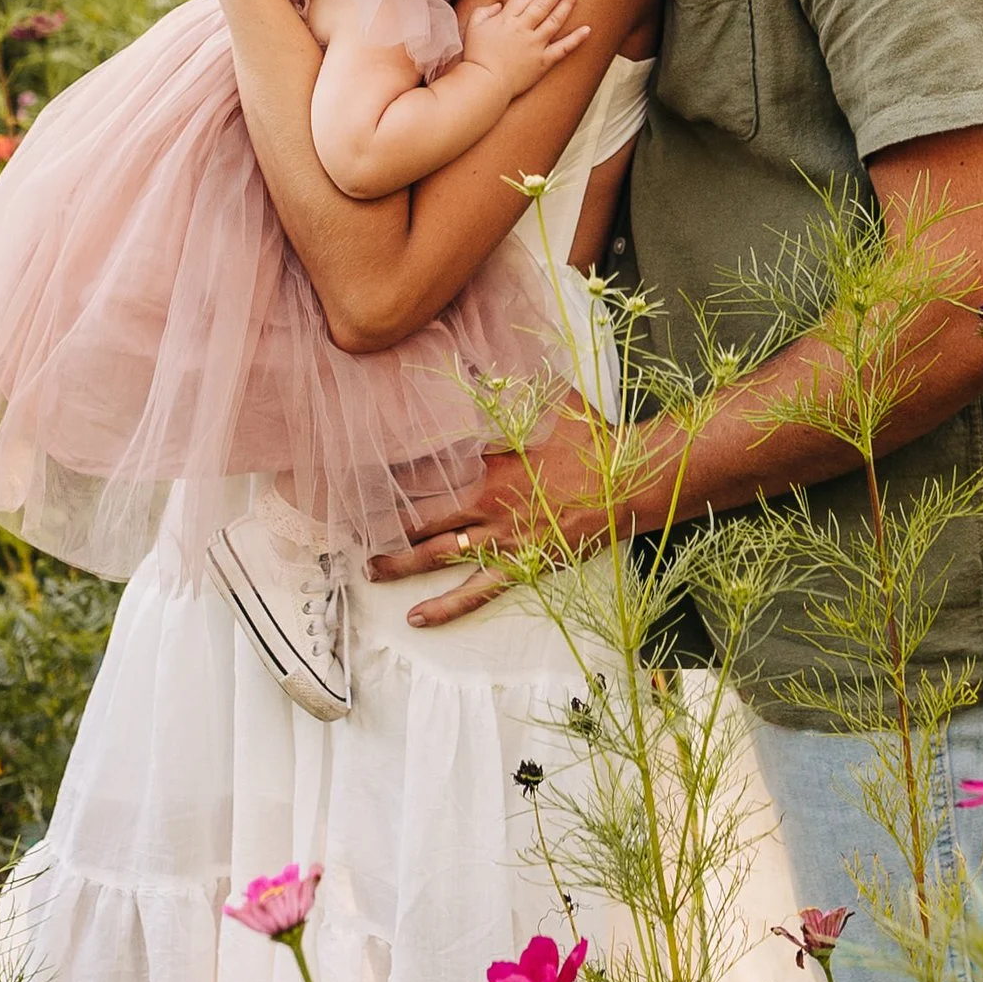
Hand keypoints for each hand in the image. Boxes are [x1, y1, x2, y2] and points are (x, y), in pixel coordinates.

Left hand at [370, 402, 634, 625]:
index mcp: (488, 462)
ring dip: (401, 563)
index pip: (427, 468)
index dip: (392, 474)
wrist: (629, 481)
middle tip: (353, 527)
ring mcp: (501, 538)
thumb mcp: (550, 401)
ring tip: (371, 568)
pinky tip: (417, 618)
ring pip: (437, 555)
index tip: (361, 475)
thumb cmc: (593, 441)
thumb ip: (513, 387)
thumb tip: (482, 363)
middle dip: (384, 522)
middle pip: (420, 515)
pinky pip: (475, 592)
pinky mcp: (521, 565)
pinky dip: (445, 607)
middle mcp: (486, 503)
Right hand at [458, 0, 586, 98]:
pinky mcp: (543, 62)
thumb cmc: (476, 56)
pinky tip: (587, 29)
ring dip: (567, 5)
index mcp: (507, 20)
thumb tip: (498, 6)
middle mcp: (524, 29)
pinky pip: (563, 49)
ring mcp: (535, 45)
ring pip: (555, 21)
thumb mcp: (473, 27)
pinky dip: (576, 39)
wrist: (485, 82)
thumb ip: (484, 11)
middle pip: (543, 4)